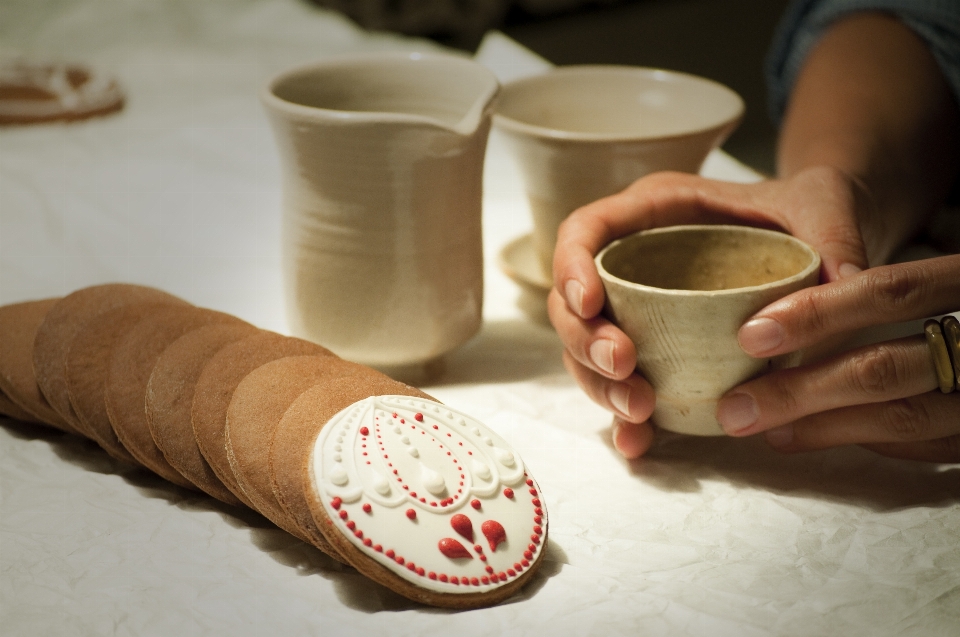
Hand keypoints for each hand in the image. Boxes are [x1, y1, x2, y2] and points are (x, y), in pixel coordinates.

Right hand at [549, 166, 872, 458]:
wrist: (812, 238)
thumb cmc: (803, 209)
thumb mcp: (822, 203)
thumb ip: (833, 233)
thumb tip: (844, 283)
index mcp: (654, 211)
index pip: (584, 230)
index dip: (571, 267)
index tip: (591, 303)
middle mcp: (633, 262)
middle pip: (573, 303)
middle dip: (586, 341)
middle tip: (625, 369)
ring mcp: (637, 310)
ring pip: (586, 351)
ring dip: (599, 385)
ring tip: (639, 410)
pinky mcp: (653, 350)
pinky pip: (620, 383)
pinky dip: (621, 416)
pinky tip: (638, 441)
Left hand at [717, 255, 959, 462]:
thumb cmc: (936, 277)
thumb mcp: (920, 255)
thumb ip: (859, 265)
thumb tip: (763, 317)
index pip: (895, 290)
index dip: (819, 314)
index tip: (750, 335)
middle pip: (887, 367)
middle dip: (800, 392)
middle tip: (735, 406)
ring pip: (903, 416)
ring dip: (821, 426)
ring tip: (759, 425)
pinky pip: (926, 443)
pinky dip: (862, 440)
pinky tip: (806, 436)